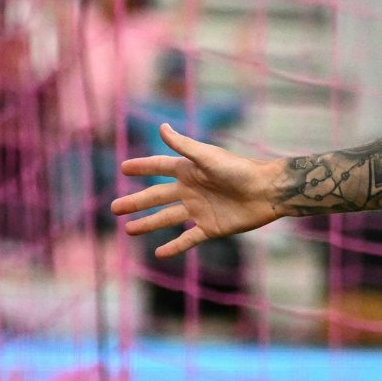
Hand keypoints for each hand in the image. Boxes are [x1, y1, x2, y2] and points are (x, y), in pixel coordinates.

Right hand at [110, 124, 281, 257]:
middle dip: (136, 202)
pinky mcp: (211, 227)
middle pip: (157, 197)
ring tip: (128, 229)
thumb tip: (161, 127)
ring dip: (148, 224)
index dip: (142, 167)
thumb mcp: (208, 157)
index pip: (160, 167)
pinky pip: (188, 238)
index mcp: (190, 171)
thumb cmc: (240, 170)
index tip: (124, 167)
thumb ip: (184, 145)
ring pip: (167, 218)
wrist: (268, 192)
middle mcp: (192, 190)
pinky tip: (159, 253)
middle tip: (114, 208)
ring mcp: (200, 209)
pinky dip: (174, 247)